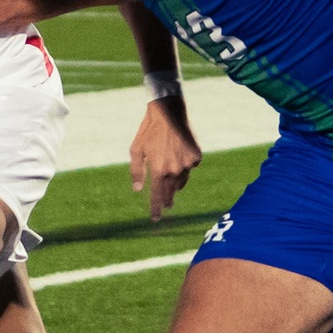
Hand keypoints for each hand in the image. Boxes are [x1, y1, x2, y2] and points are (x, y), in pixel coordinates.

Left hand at [130, 96, 201, 220]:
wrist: (168, 113)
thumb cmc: (148, 130)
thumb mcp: (136, 150)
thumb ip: (137, 172)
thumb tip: (138, 190)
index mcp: (158, 170)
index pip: (157, 197)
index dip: (156, 209)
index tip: (156, 220)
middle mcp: (174, 170)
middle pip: (171, 192)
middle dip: (168, 199)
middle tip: (168, 205)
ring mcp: (187, 164)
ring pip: (182, 181)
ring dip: (176, 180)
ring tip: (171, 172)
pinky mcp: (196, 157)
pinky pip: (190, 167)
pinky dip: (185, 164)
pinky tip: (179, 153)